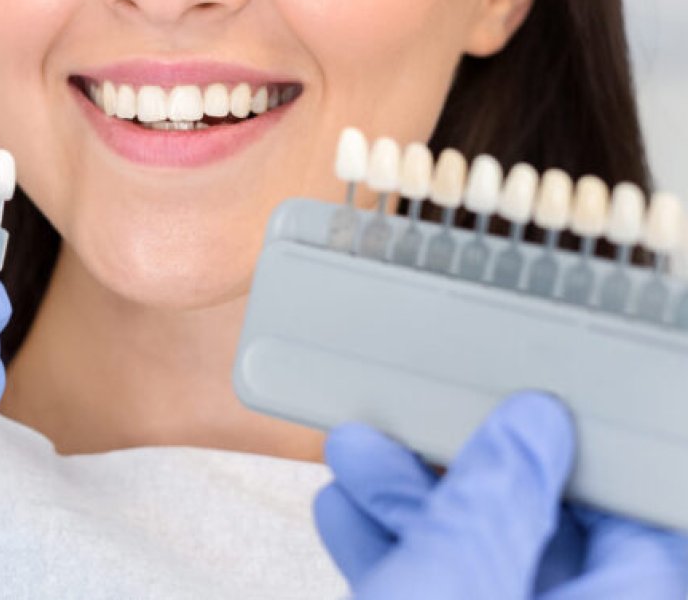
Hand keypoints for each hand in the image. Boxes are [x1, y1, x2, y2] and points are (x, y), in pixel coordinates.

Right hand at [314, 393, 687, 598]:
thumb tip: (532, 425)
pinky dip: (388, 554)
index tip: (539, 399)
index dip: (589, 450)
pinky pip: (430, 593)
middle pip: (540, 530)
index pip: (639, 517)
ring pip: (474, 562)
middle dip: (466, 467)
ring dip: (408, 503)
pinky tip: (342, 511)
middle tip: (420, 415)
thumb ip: (499, 503)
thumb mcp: (458, 588)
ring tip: (354, 453)